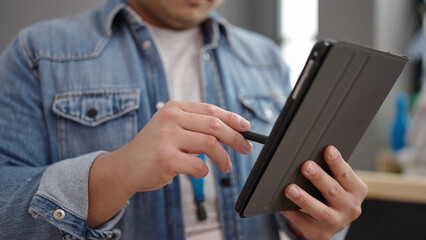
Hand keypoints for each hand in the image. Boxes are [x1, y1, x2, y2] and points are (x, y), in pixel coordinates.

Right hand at [114, 101, 252, 192]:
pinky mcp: (165, 157)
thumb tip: (231, 131)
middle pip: (215, 125)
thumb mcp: (171, 128)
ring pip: (210, 143)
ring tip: (226, 166)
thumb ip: (195, 126)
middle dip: (235, 138)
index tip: (246, 127)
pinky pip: (198, 165)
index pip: (211, 109)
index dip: (232, 118)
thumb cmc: (154, 149)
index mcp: (174, 107)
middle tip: (245, 148)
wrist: (125, 166)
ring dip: (224, 158)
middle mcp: (170, 117)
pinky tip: (200, 172)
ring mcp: (167, 136)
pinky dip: (204, 171)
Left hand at [280, 146, 367, 239]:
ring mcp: (336, 222)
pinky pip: (304, 222)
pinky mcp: (321, 233)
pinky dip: (292, 213)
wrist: (332, 221)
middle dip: (319, 178)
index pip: (346, 174)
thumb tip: (309, 155)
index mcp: (357, 190)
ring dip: (304, 199)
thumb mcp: (338, 181)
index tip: (328, 150)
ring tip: (290, 188)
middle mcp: (350, 208)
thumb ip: (330, 170)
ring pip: (320, 211)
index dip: (337, 163)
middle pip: (333, 191)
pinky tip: (282, 205)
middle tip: (306, 166)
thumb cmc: (333, 194)